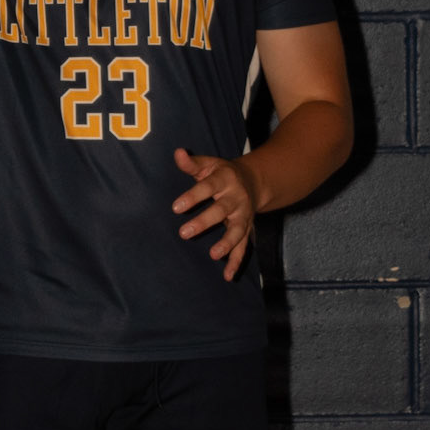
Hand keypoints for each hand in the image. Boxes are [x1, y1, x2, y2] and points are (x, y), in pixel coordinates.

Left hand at [172, 147, 256, 280]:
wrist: (254, 181)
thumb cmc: (222, 173)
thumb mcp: (209, 164)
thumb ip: (191, 163)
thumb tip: (177, 152)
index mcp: (226, 179)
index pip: (208, 187)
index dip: (193, 197)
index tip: (175, 207)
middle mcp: (237, 198)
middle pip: (221, 210)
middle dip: (204, 222)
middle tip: (184, 233)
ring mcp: (244, 216)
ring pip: (237, 231)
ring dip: (227, 243)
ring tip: (213, 255)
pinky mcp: (246, 230)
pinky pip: (243, 247)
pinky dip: (236, 262)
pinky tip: (227, 276)